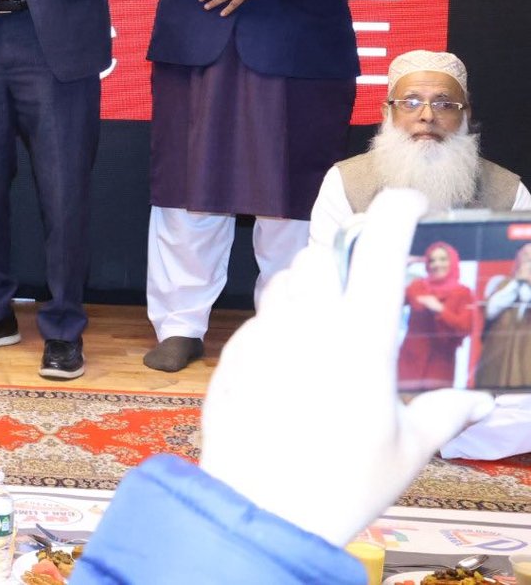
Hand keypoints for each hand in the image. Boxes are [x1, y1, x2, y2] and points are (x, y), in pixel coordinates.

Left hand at [200, 189, 493, 544]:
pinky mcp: (233, 354)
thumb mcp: (406, 449)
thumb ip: (442, 414)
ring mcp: (263, 334)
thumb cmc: (341, 481)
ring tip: (329, 325)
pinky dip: (280, 329)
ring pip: (284, 284)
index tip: (407, 201)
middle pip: (320, 256)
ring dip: (308, 288)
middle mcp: (307, 323)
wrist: (258, 509)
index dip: (394, 214)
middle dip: (343, 257)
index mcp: (360, 337)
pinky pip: (260, 323)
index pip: (378, 249)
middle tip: (365, 284)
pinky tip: (293, 368)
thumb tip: (477, 401)